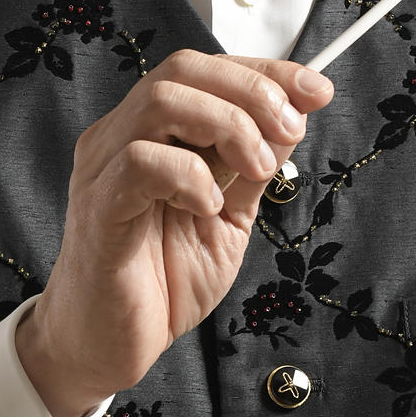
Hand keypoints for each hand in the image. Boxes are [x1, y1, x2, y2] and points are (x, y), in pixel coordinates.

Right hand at [15, 50, 332, 416]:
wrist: (111, 347)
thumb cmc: (162, 281)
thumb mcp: (229, 217)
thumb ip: (253, 168)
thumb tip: (292, 119)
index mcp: (151, 132)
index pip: (205, 71)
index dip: (265, 72)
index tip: (316, 89)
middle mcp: (121, 136)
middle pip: (183, 70)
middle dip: (251, 91)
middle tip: (288, 131)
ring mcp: (103, 167)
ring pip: (162, 101)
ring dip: (227, 126)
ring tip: (253, 170)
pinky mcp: (99, 206)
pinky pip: (139, 162)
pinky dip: (190, 175)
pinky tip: (208, 205)